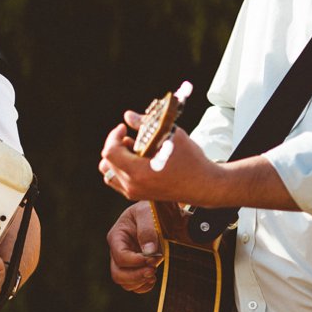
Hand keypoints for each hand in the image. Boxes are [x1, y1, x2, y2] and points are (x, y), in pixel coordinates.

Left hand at [99, 111, 219, 203]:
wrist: (204, 185)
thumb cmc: (190, 160)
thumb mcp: (170, 136)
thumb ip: (146, 125)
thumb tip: (128, 116)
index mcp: (138, 172)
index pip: (110, 152)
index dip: (114, 136)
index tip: (124, 128)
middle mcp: (132, 185)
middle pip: (107, 161)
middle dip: (117, 145)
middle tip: (132, 136)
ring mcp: (134, 192)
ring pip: (110, 173)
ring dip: (117, 158)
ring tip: (135, 149)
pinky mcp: (138, 195)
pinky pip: (118, 181)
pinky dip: (122, 167)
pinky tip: (139, 158)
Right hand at [107, 202, 161, 293]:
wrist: (163, 215)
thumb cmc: (152, 210)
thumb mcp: (148, 213)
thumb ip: (147, 229)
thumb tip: (149, 251)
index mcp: (117, 236)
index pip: (120, 256)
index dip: (135, 261)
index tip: (153, 258)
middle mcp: (118, 251)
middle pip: (117, 273)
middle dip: (135, 276)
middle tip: (153, 270)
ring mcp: (127, 262)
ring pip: (124, 282)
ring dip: (139, 282)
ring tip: (153, 273)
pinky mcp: (136, 268)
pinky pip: (134, 286)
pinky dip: (143, 287)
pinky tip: (153, 278)